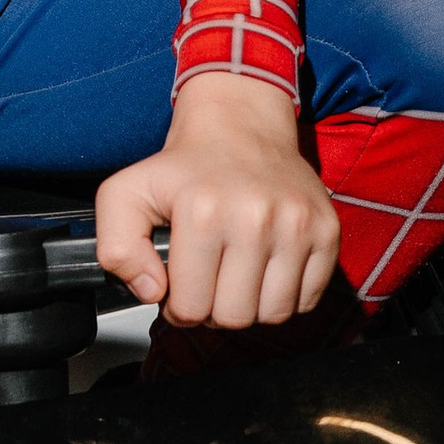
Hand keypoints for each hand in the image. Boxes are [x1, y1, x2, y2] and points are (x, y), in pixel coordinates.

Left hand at [96, 72, 340, 328]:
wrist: (240, 125)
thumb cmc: (185, 167)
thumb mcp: (125, 193)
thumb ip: (116, 249)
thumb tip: (152, 292)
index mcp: (202, 211)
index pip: (190, 308)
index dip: (177, 307)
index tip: (179, 286)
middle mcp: (255, 218)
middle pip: (234, 318)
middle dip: (213, 310)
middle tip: (208, 282)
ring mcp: (297, 225)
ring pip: (273, 315)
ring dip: (251, 306)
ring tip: (235, 276)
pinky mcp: (327, 230)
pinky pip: (308, 300)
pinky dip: (285, 296)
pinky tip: (265, 269)